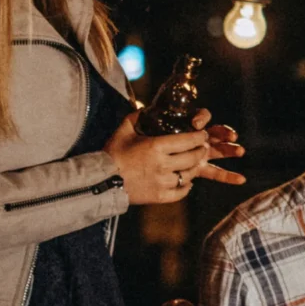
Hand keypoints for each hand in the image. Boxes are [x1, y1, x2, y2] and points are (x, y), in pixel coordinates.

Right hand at [101, 109, 246, 203]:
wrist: (101, 182)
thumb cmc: (112, 154)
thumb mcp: (124, 130)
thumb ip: (138, 116)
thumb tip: (148, 108)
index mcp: (156, 147)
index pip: (188, 140)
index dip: (199, 137)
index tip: (202, 134)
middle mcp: (163, 165)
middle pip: (193, 158)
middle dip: (201, 151)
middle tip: (203, 147)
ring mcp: (162, 183)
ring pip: (190, 175)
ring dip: (195, 168)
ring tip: (195, 162)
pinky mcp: (160, 197)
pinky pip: (181, 192)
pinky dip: (186, 186)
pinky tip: (186, 181)